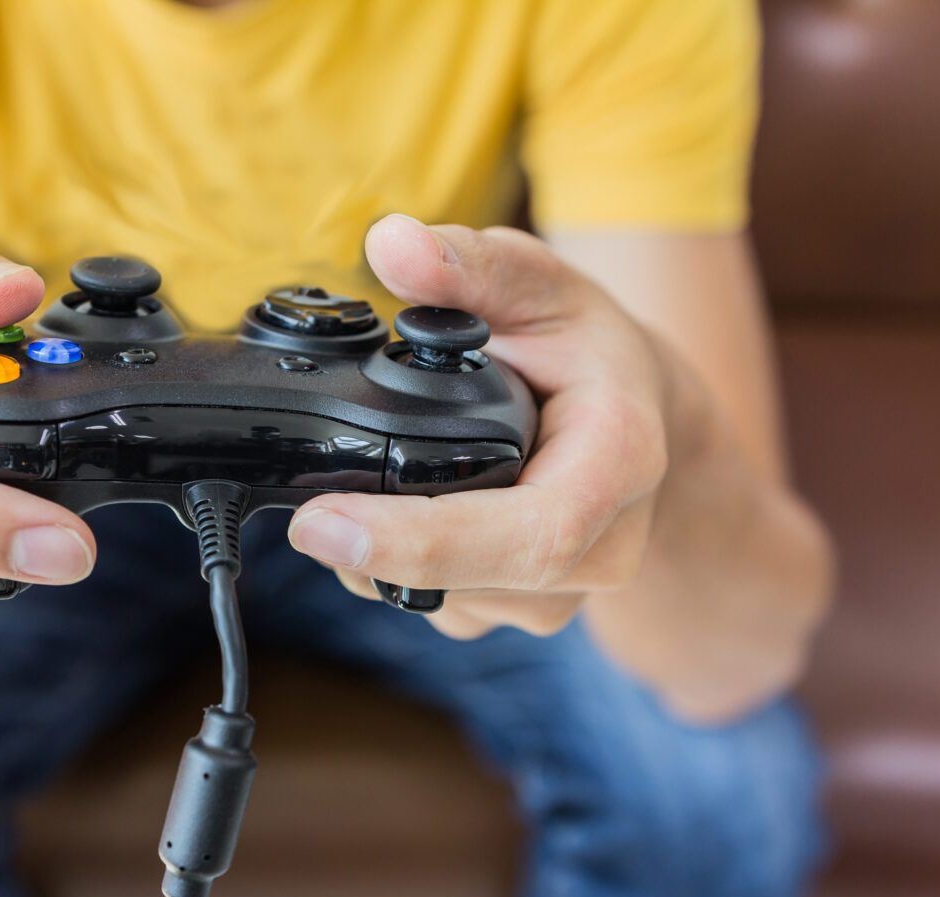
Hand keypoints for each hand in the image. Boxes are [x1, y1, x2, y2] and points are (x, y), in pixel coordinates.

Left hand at [287, 214, 672, 639]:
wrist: (635, 412)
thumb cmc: (586, 348)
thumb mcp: (540, 285)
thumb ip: (469, 264)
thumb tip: (392, 244)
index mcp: (620, 463)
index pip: (530, 534)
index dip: (422, 542)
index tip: (323, 525)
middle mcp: (603, 545)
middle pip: (480, 583)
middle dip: (378, 558)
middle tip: (305, 521)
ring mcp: (567, 588)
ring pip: (455, 605)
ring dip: (382, 567)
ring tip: (347, 507)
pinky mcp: (526, 607)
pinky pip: (449, 609)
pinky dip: (397, 572)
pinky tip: (381, 522)